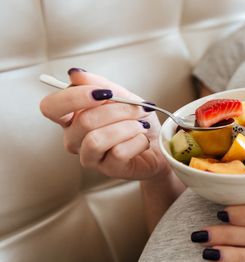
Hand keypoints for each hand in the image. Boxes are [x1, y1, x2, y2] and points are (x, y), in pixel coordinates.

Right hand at [39, 69, 168, 179]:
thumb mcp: (122, 96)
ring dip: (127, 127)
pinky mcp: (109, 170)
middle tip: (139, 108)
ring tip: (142, 125)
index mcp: (72, 117)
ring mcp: (90, 157)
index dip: (73, 98)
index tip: (103, 92)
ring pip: (97, 139)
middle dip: (118, 110)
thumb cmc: (136, 120)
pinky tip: (143, 140)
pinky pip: (118, 153)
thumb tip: (75, 73)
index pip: (51, 107)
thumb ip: (99, 84)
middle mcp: (74, 139)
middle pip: (84, 121)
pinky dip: (137, 141)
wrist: (159, 143)